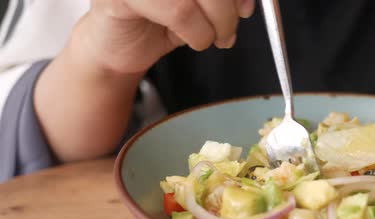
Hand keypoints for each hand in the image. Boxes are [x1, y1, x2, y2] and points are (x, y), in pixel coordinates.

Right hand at [75, 0, 254, 72]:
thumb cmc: (155, 20)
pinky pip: (179, 11)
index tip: (247, 6)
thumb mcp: (200, 5)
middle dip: (228, 9)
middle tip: (228, 31)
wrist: (116, 47)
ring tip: (211, 38)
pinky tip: (194, 40)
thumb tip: (247, 2)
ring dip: (216, 24)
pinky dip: (197, 32)